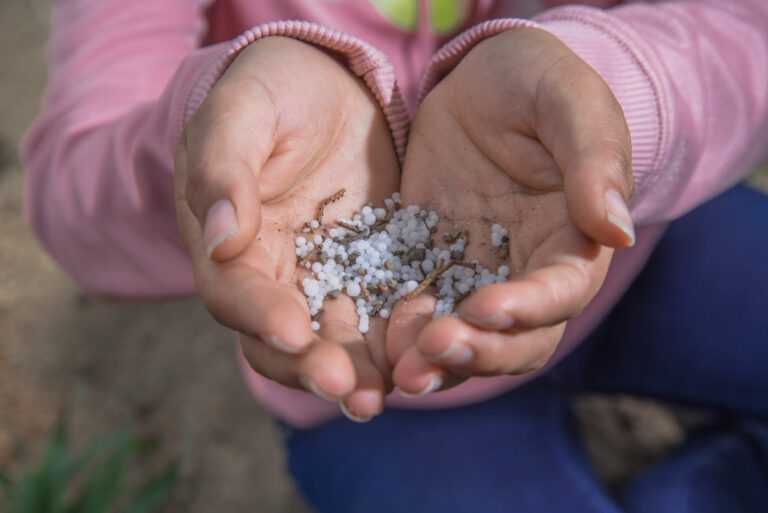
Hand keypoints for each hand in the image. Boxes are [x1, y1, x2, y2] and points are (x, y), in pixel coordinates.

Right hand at [175, 37, 399, 420]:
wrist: (324, 87)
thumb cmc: (270, 90)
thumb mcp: (240, 113)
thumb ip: (223, 169)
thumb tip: (220, 236)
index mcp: (228, 243)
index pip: (234, 293)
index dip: (259, 316)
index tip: (294, 332)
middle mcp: (273, 276)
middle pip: (284, 339)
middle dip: (314, 367)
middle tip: (351, 390)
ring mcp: (325, 278)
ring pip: (336, 340)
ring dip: (359, 373)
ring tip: (390, 394)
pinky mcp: (373, 271)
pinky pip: (384, 314)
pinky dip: (399, 341)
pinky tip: (426, 355)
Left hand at [387, 28, 634, 394]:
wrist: (482, 83)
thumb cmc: (538, 83)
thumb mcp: (569, 102)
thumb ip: (595, 159)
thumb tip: (614, 230)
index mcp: (572, 239)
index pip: (562, 290)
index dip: (529, 308)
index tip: (487, 309)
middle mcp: (525, 270)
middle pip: (515, 337)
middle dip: (478, 352)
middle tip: (430, 354)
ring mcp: (473, 273)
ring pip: (465, 337)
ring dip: (436, 362)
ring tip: (400, 373)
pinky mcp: (426, 263)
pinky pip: (414, 309)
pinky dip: (398, 334)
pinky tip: (374, 347)